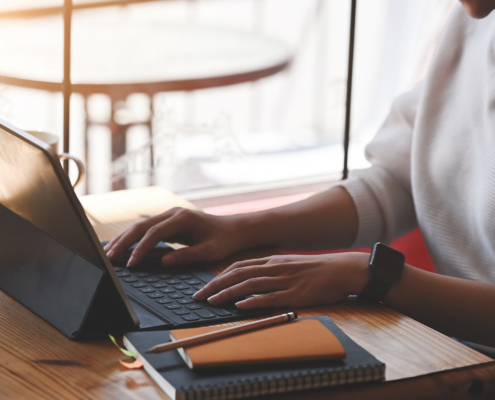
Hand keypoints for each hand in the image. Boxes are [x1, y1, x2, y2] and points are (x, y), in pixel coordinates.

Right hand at [104, 208, 250, 267]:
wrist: (233, 229)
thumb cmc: (224, 240)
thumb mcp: (210, 251)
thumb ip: (188, 256)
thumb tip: (163, 262)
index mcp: (183, 219)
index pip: (155, 233)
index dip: (141, 248)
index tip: (131, 264)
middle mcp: (173, 214)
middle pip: (142, 226)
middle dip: (124, 241)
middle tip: (109, 258)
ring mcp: (169, 216)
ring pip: (141, 226)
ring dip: (124, 239)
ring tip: (109, 254)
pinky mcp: (168, 222)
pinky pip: (146, 230)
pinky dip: (133, 238)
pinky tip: (122, 247)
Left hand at [193, 252, 369, 308]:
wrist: (342, 269)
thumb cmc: (317, 269)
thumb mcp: (290, 264)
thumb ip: (271, 270)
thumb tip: (252, 280)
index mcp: (273, 260)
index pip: (239, 266)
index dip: (219, 276)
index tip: (206, 285)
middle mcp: (275, 268)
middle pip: (238, 274)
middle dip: (215, 285)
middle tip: (198, 296)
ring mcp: (284, 280)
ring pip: (250, 285)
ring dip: (228, 293)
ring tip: (211, 301)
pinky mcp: (296, 294)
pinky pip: (270, 297)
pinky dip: (253, 301)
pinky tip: (240, 306)